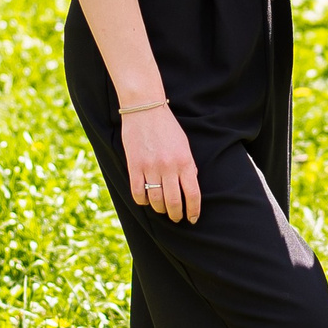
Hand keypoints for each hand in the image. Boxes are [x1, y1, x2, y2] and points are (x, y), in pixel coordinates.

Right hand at [121, 104, 200, 222]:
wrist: (145, 109)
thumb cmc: (167, 127)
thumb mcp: (184, 145)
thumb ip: (188, 166)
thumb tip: (190, 186)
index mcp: (185, 162)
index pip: (192, 195)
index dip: (193, 211)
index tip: (192, 219)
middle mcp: (169, 167)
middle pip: (174, 202)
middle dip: (176, 215)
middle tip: (176, 218)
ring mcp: (150, 167)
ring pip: (156, 200)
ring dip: (160, 210)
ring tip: (161, 210)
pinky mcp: (134, 166)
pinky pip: (138, 193)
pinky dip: (142, 201)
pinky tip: (146, 200)